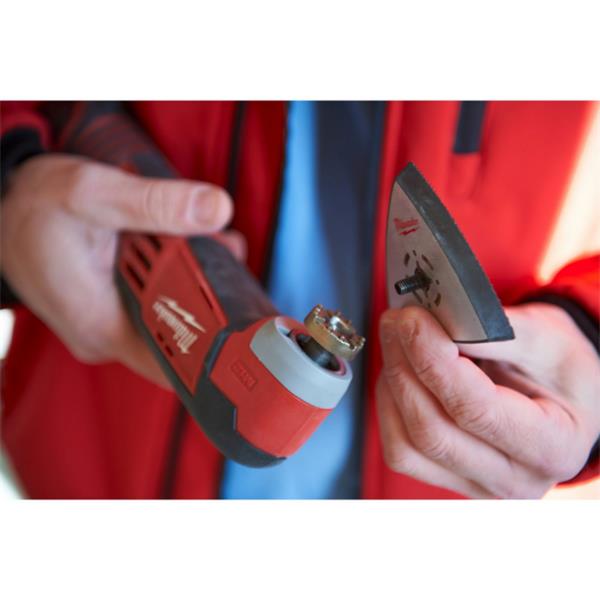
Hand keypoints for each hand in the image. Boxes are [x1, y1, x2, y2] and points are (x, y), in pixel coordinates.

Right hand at [1, 154, 241, 386]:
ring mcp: (107, 327)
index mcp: (103, 327)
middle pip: (181, 337)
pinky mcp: (110, 312)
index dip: (219, 343)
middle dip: (213, 299)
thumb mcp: (92, 193)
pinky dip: (174, 279)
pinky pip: (154, 305)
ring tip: (210, 244)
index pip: (177, 363)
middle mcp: (106, 338)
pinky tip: (183, 247)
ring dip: (196, 284)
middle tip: (227, 255)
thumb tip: (217, 209)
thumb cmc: (33, 205)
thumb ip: (155, 203)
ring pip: (170, 318)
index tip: (246, 316)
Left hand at [378, 303, 599, 497]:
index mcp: (552, 446)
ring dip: (391, 385)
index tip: (413, 320)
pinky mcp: (447, 477)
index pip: (476, 409)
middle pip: (433, 431)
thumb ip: (493, 334)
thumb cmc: (558, 369)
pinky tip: (398, 372)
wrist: (560, 397)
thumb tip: (438, 326)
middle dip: (404, 367)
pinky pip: (401, 450)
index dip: (434, 361)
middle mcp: (514, 479)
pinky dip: (389, 406)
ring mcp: (476, 484)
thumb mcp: (544, 339)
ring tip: (395, 341)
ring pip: (407, 447)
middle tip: (396, 321)